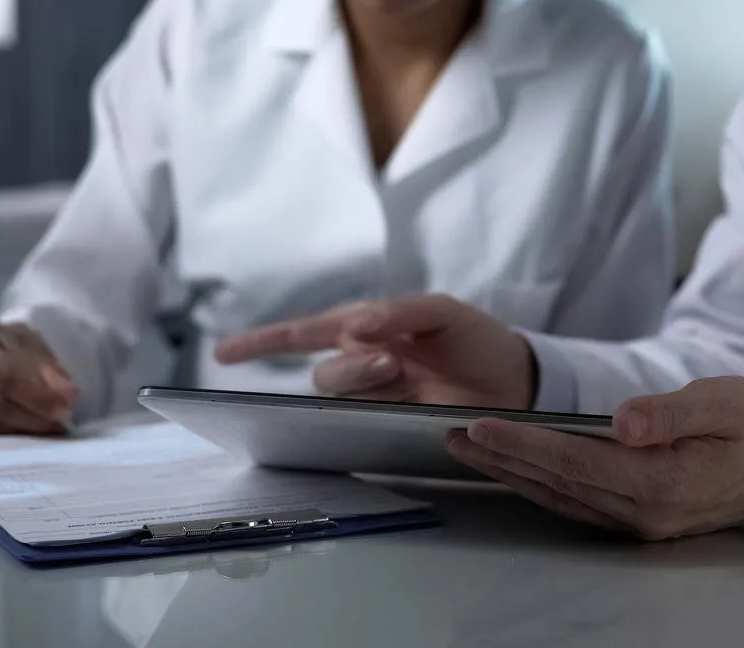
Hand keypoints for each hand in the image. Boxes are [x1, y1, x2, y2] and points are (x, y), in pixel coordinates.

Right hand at [0, 324, 77, 434]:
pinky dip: (15, 431)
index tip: (69, 400)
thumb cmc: (11, 344)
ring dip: (28, 425)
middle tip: (64, 417)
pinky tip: (36, 429)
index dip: (39, 392)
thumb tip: (65, 392)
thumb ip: (47, 366)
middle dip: (36, 412)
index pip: (7, 374)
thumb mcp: (32, 343)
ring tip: (55, 425)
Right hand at [215, 295, 535, 409]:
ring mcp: (377, 401)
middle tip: (389, 364)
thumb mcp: (444, 314)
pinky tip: (377, 421)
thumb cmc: (479, 341)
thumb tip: (358, 324)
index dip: (263, 342)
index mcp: (369, 329)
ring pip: (338, 401)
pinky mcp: (392, 428)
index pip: (305, 333)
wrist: (520, 384)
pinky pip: (360, 429)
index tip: (223, 354)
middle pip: (324, 374)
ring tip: (395, 377)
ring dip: (358, 385)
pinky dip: (359, 424)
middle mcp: (364, 365)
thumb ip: (400, 314)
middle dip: (348, 367)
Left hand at [446, 377, 743, 540]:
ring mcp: (642, 521)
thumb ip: (671, 412)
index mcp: (662, 481)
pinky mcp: (642, 518)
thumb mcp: (723, 403)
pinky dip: (542, 488)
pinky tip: (518, 473)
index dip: (525, 443)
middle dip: (503, 459)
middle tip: (455, 436)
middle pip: (558, 483)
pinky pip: (579, 505)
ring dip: (514, 475)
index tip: (483, 427)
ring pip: (562, 498)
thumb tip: (624, 421)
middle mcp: (646, 511)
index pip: (576, 461)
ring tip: (471, 452)